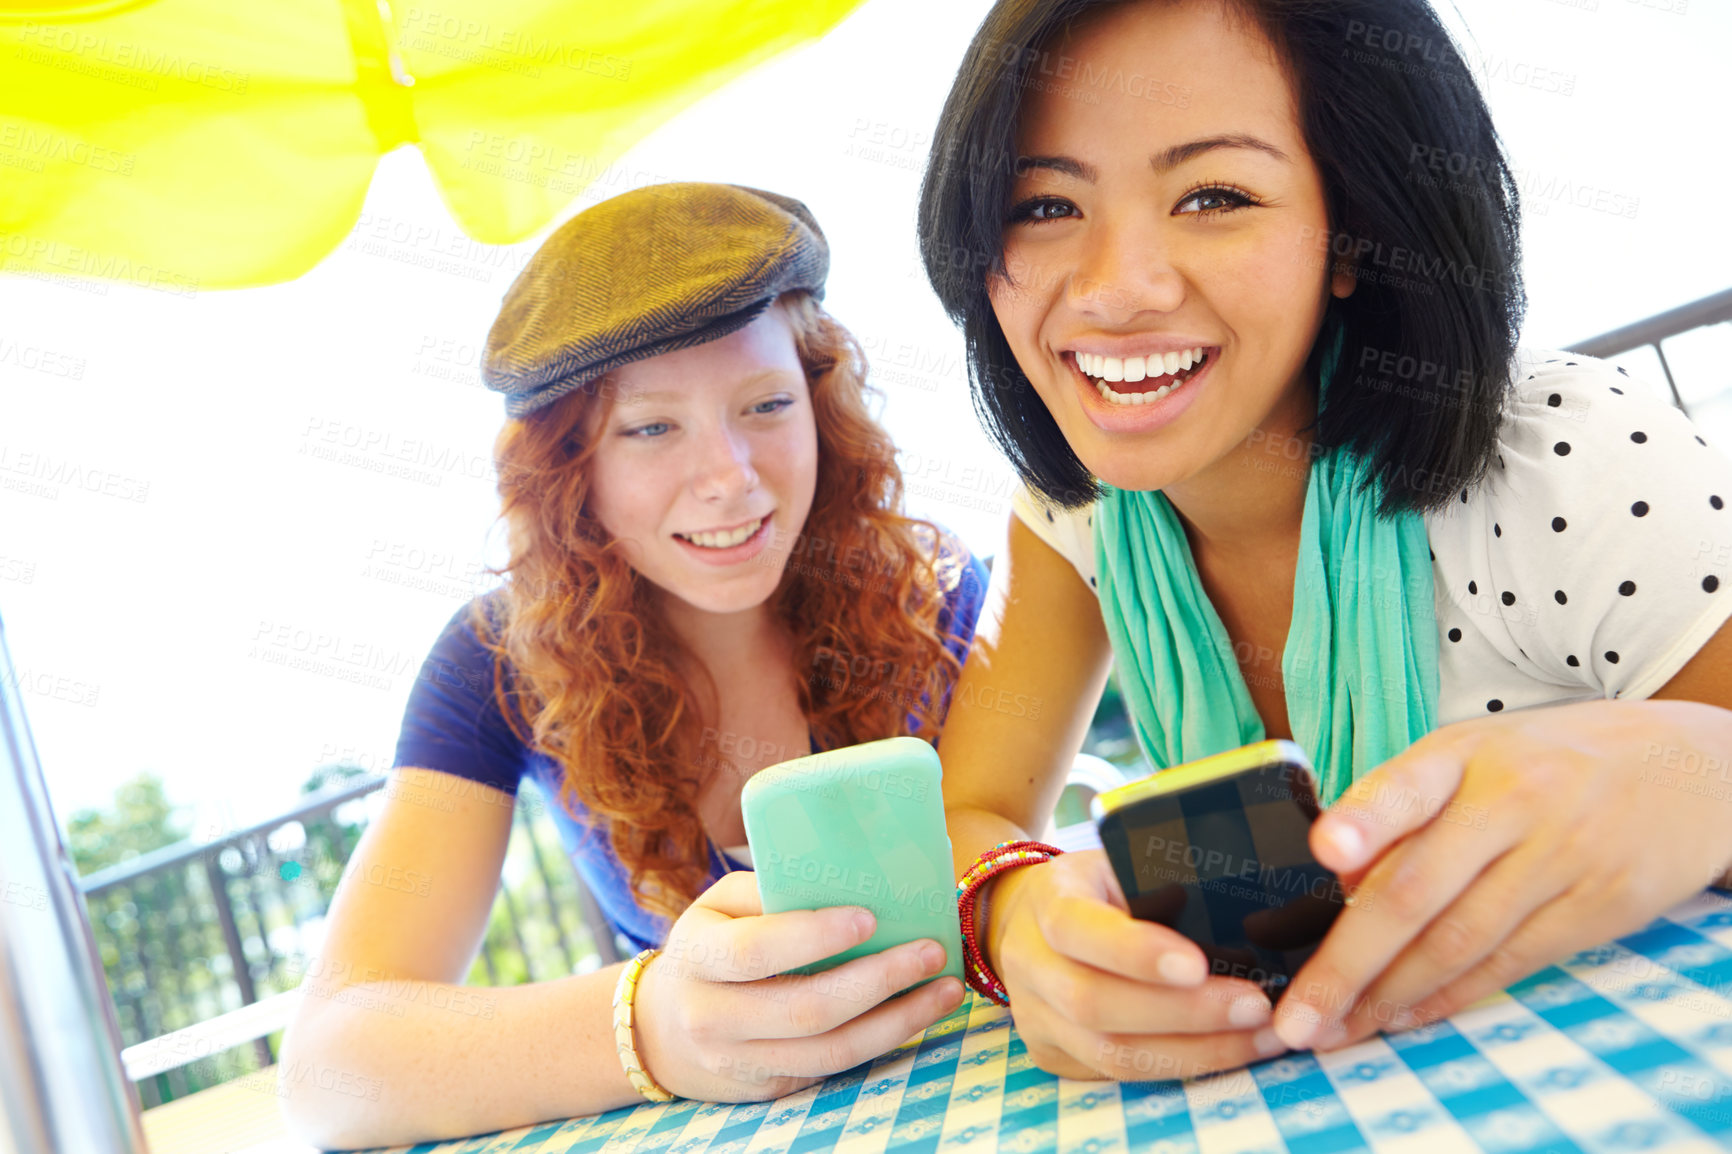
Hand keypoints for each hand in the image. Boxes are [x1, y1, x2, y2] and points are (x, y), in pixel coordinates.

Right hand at [632, 872, 964, 1100]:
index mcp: (698, 957)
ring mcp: (741, 1063)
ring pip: (830, 1051)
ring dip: (898, 1021)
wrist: (663, 1030)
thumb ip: (771, 890)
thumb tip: (849, 876)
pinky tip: (918, 1012)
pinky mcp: (771, 1089)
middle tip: (932, 951)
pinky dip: (883, 1040)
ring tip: (947, 989)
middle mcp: (712, 1018)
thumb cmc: (711, 944)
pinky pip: (834, 1068)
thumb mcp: (720, 905)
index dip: (812, 936)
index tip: (869, 917)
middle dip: (877, 980)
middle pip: (805, 1009)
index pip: (755, 951)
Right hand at [985, 848, 1288, 1079]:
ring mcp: (1034, 1016)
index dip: (1134, 952)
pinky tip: (1234, 1051)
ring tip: (1262, 1037)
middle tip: (1256, 1007)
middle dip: (1184, 1013)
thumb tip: (1248, 915)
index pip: (1077, 928)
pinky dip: (1183, 1066)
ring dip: (1196, 1052)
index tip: (1198, 965)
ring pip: (1110, 1054)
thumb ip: (1162, 883)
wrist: (1028, 919)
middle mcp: (1029, 962)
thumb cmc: (1099, 886)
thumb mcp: (1120, 863)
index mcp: (1046, 899)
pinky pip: (1119, 1076)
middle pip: (1095, 1003)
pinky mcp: (1053, 1055)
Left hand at [1273, 699, 1731, 1051]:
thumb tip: (1341, 880)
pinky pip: (1508, 964)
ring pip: (1458, 941)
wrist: (1685, 769)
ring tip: (1334, 1030)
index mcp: (1465, 755)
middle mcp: (1511, 803)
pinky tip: (1404, 1017)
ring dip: (1389, 995)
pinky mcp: (1596, 909)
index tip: (1325, 851)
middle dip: (1348, 961)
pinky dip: (1450, 996)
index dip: (1365, 819)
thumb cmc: (1546, 762)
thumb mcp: (1472, 754)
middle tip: (1296, 1014)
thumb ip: (1402, 806)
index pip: (1407, 785)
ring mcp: (1558, 858)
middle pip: (1417, 890)